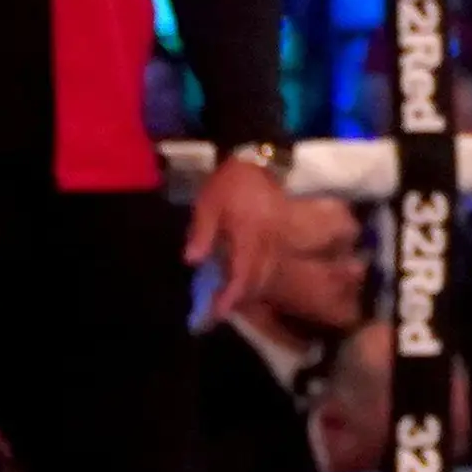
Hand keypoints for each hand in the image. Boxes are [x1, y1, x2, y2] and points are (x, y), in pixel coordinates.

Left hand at [187, 153, 289, 318]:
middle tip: (219, 310)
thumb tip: (192, 261)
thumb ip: (202, 232)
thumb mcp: (208, 202)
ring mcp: (277, 236)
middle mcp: (268, 239)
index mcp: (249, 232)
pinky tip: (247, 278)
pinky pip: (272, 261)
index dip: (232, 295)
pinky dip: (259, 275)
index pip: (244, 271)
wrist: (260, 160)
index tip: (218, 312)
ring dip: (251, 289)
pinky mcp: (279, 233)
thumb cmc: (230, 182)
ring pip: (268, 271)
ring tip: (231, 299)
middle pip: (259, 277)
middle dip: (241, 297)